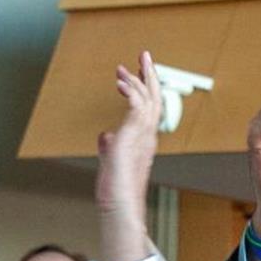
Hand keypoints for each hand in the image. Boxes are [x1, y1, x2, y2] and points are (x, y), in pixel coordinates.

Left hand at [96, 51, 162, 223]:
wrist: (118, 205)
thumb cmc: (115, 189)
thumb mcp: (110, 160)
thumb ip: (109, 145)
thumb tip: (105, 135)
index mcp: (144, 141)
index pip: (149, 108)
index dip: (145, 88)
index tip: (137, 72)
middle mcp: (148, 136)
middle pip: (155, 98)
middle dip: (150, 75)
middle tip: (145, 55)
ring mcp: (144, 136)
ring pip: (149, 99)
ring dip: (138, 79)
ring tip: (125, 65)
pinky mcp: (135, 136)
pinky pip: (138, 106)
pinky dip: (131, 91)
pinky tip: (120, 82)